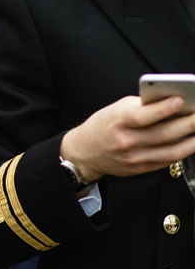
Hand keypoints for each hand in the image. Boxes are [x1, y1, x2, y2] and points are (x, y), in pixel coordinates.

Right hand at [61, 95, 194, 181]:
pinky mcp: (141, 168)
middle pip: (163, 134)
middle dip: (187, 123)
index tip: (180, 100)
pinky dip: (184, 150)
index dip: (162, 109)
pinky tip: (192, 141)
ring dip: (192, 140)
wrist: (85, 152)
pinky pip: (168, 160)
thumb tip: (171, 103)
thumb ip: (141, 107)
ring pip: (171, 150)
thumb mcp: (115, 110)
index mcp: (117, 121)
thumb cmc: (103, 126)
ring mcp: (134, 157)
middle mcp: (126, 141)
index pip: (142, 116)